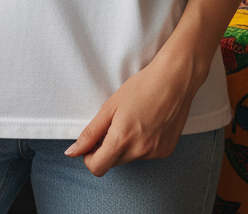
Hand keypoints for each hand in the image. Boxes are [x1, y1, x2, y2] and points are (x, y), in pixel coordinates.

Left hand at [63, 49, 208, 176]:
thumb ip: (90, 133)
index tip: (91, 144)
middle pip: (113, 163)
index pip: (97, 167)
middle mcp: (139, 151)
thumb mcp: (110, 106)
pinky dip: (142, 144)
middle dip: (107, 149)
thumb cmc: (141, 87)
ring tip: (133, 120)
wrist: (174, 80)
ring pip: (130, 158)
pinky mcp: (166, 151)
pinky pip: (146, 154)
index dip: (89, 157)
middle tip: (113, 125)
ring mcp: (155, 153)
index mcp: (122, 139)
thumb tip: (73, 152)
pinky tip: (147, 124)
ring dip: (125, 146)